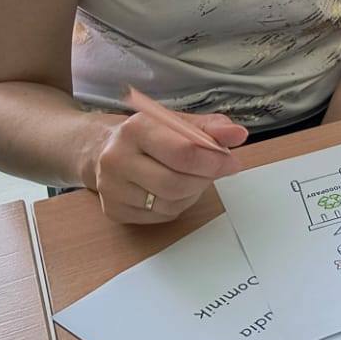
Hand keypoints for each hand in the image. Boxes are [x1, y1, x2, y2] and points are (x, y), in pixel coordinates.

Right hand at [90, 110, 247, 224]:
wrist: (102, 150)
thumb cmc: (148, 134)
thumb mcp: (179, 122)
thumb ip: (211, 127)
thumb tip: (239, 135)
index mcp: (136, 128)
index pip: (183, 152)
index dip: (214, 160)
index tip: (232, 162)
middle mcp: (117, 158)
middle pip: (176, 182)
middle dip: (205, 179)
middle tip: (218, 171)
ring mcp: (112, 188)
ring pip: (168, 204)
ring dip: (192, 194)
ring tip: (195, 178)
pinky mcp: (113, 211)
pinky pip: (158, 217)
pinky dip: (176, 206)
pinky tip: (175, 191)